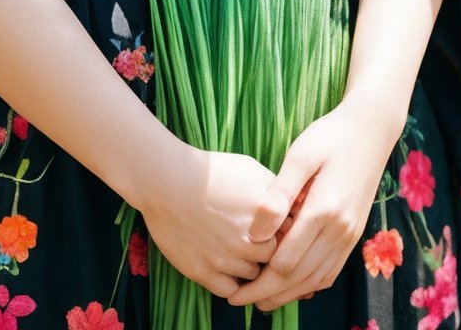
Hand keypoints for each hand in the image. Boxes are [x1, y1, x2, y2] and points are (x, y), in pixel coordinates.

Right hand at [137, 144, 279, 297]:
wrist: (165, 179)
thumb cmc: (211, 170)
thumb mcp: (251, 169)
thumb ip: (277, 192)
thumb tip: (295, 207)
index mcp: (266, 215)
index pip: (293, 237)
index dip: (286, 234)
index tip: (278, 229)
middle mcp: (249, 240)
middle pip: (275, 260)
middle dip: (270, 252)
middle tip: (258, 240)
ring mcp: (226, 259)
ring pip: (253, 276)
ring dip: (249, 265)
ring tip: (237, 247)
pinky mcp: (203, 272)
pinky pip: (229, 291)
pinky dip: (230, 281)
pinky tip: (225, 264)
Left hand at [226, 95, 396, 312]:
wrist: (371, 130)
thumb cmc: (329, 136)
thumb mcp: (300, 155)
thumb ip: (278, 194)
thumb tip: (256, 233)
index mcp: (323, 211)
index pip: (286, 262)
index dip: (258, 282)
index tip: (233, 289)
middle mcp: (339, 230)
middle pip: (299, 278)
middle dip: (268, 294)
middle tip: (238, 301)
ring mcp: (350, 235)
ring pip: (316, 280)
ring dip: (288, 295)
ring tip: (261, 301)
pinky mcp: (354, 234)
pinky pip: (331, 271)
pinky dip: (310, 284)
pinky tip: (292, 286)